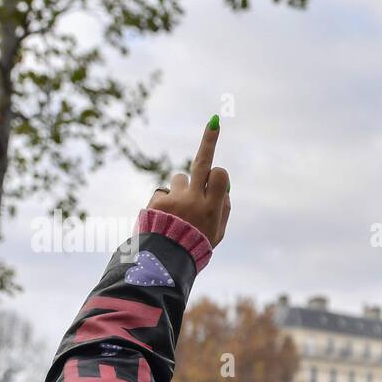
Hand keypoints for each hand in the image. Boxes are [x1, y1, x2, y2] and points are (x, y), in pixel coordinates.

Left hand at [147, 116, 230, 246]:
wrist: (165, 259)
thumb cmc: (196, 245)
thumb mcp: (218, 233)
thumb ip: (223, 209)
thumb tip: (223, 185)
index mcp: (212, 208)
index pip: (219, 175)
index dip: (218, 174)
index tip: (217, 175)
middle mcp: (194, 200)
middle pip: (202, 163)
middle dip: (209, 141)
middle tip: (215, 121)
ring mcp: (175, 199)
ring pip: (180, 178)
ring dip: (181, 189)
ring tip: (179, 211)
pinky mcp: (158, 200)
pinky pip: (164, 191)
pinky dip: (166, 201)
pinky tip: (165, 218)